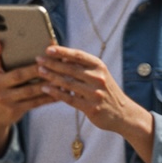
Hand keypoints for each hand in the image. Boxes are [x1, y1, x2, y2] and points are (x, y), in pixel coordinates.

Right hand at [0, 41, 57, 153]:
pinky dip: (48, 97)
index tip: (3, 43)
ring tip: (61, 77)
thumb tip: (0, 42)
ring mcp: (6, 101)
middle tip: (52, 62)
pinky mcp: (16, 111)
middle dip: (36, 69)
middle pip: (19, 75)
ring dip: (46, 84)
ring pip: (30, 91)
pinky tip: (59, 92)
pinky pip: (35, 103)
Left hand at [34, 43, 155, 161]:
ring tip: (39, 72)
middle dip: (52, 63)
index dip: (62, 52)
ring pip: (68, 83)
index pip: (78, 56)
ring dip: (51, 77)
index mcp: (99, 67)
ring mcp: (95, 94)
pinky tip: (46, 89)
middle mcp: (98, 78)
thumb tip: (62, 57)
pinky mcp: (91, 108)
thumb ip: (83, 67)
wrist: (123, 114)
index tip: (48, 49)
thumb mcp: (100, 75)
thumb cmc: (106, 92)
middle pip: (70, 68)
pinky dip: (56, 93)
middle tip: (38, 60)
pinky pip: (69, 98)